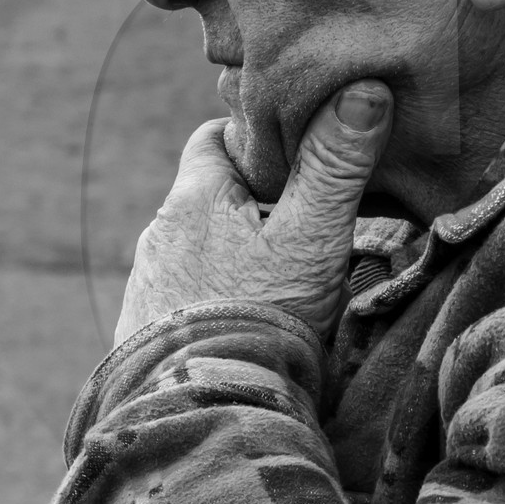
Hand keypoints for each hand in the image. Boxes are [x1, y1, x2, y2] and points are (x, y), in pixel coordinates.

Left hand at [115, 80, 392, 344]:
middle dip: (245, 201)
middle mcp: (158, 233)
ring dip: (224, 253)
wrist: (203, 412)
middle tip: (295, 219)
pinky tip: (236, 320)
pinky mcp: (142, 332)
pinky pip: (177, 297)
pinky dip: (205, 297)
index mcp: (194, 196)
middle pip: (205, 196)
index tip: (291, 152)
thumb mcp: (313, 237)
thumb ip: (336, 165)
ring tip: (269, 277)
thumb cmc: (263, 318)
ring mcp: (146, 285)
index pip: (214, 136)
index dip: (254, 138)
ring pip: (192, 249)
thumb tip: (362, 90)